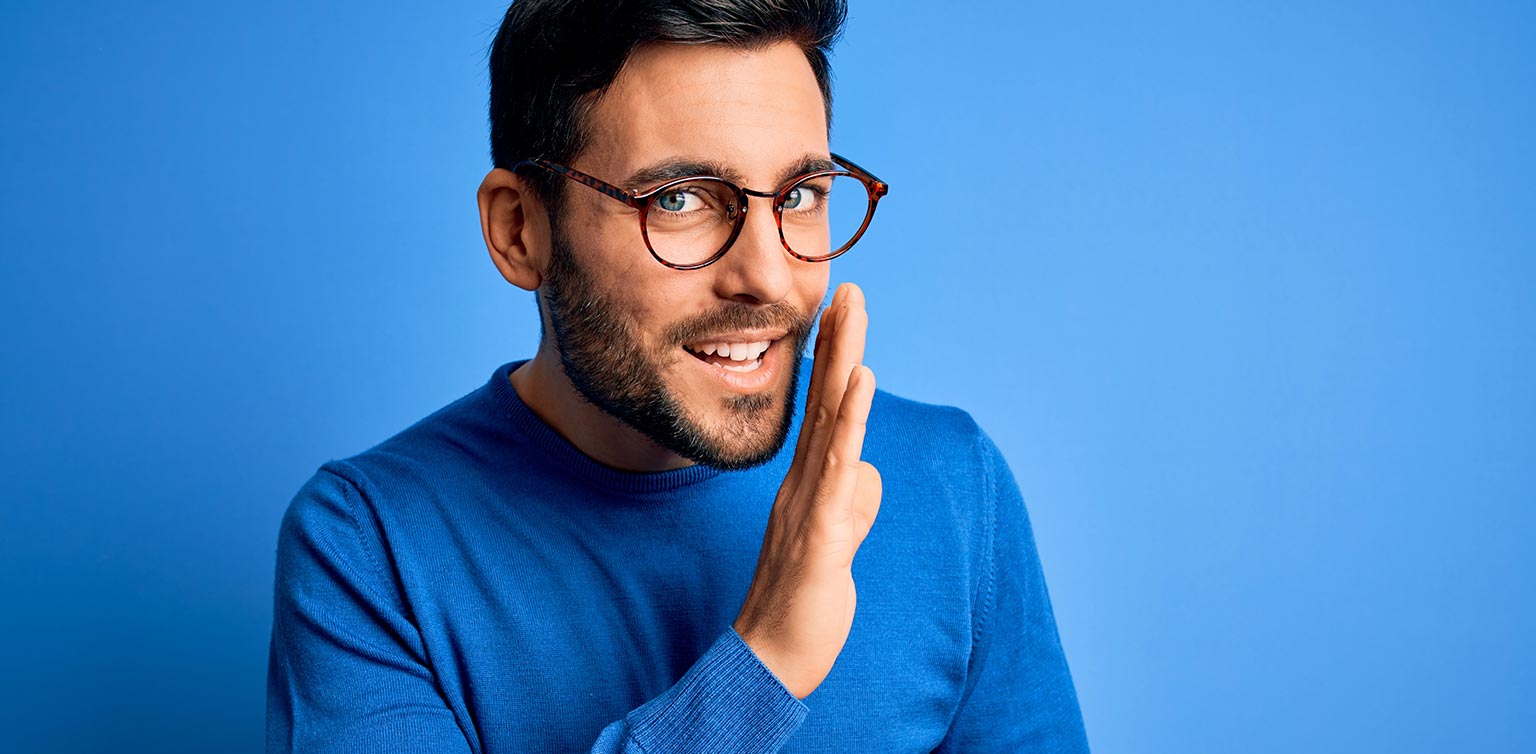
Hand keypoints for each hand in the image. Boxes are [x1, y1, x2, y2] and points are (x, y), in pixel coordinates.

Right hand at [733, 282, 881, 698]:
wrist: (770, 661)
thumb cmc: (802, 607)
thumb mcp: (836, 546)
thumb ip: (851, 506)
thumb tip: (867, 472)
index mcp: (805, 486)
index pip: (825, 414)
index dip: (833, 363)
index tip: (842, 316)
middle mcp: (800, 483)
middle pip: (825, 402)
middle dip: (837, 342)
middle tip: (849, 289)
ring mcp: (805, 502)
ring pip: (829, 421)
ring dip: (843, 361)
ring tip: (852, 312)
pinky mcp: (817, 529)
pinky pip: (835, 465)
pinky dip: (851, 419)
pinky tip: (861, 380)